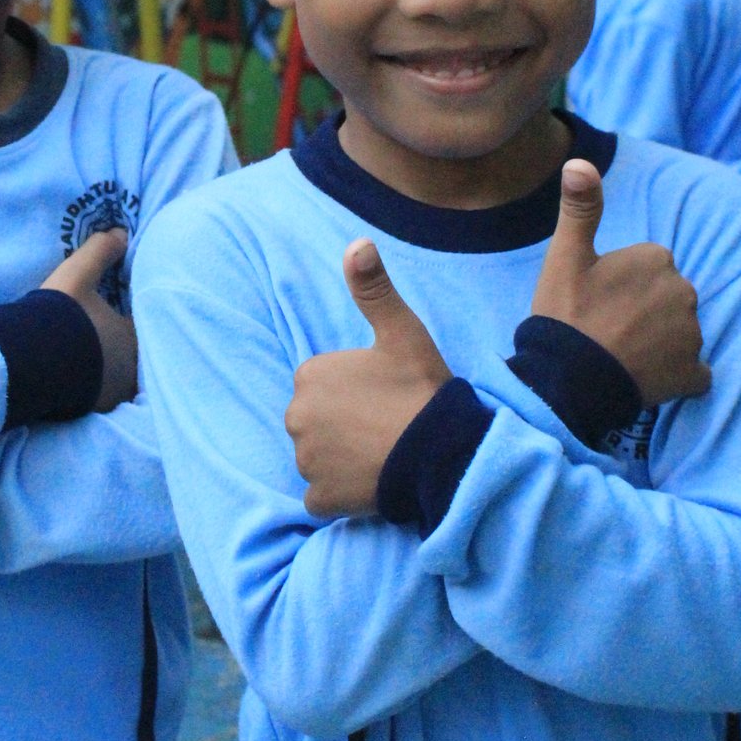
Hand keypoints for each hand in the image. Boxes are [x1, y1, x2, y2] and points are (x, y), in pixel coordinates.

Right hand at [42, 229, 137, 411]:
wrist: (31, 361)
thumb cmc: (62, 316)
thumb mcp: (77, 274)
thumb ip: (100, 251)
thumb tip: (120, 232)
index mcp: (134, 336)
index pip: (146, 327)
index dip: (135, 321)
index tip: (122, 315)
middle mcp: (132, 368)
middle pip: (136, 356)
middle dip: (125, 348)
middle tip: (106, 339)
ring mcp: (114, 392)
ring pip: (121, 378)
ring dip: (111, 369)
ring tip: (93, 359)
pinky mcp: (93, 408)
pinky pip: (101, 394)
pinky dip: (95, 385)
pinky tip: (79, 376)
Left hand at [285, 241, 450, 518]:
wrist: (444, 452)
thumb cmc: (422, 390)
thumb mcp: (402, 333)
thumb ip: (374, 290)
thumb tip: (357, 242)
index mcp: (310, 375)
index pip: (320, 384)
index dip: (352, 390)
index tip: (382, 395)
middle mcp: (297, 417)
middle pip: (314, 420)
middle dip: (340, 423)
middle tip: (382, 424)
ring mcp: (306, 460)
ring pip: (317, 456)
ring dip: (340, 457)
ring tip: (380, 452)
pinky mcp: (319, 497)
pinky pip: (320, 495)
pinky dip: (338, 492)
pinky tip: (368, 481)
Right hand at [529, 159, 709, 407]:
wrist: (567, 381)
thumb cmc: (565, 315)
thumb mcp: (565, 257)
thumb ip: (580, 209)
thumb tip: (579, 160)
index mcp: (657, 259)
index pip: (648, 267)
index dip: (621, 285)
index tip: (598, 301)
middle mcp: (684, 291)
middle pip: (667, 298)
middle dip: (645, 311)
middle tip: (607, 328)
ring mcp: (692, 334)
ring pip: (679, 332)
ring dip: (659, 342)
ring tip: (622, 354)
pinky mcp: (694, 373)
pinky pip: (694, 371)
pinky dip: (677, 375)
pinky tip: (648, 377)